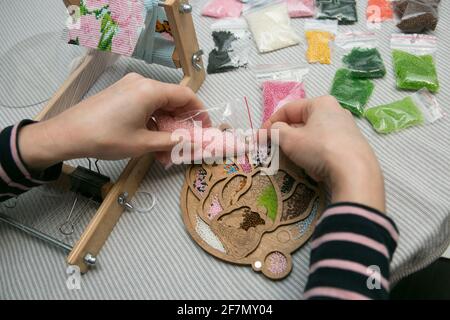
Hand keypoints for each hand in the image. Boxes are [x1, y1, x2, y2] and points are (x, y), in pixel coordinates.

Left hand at [18, 73, 208, 169]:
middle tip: (186, 144)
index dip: (200, 112)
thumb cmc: (105, 137)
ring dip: (166, 126)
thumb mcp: (142, 143)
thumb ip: (172, 141)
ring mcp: (129, 87)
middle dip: (181, 123)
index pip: (186, 96)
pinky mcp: (121, 93)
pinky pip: (145, 105)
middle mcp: (142, 83)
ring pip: (159, 105)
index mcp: (150, 90)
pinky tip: (152, 141)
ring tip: (167, 150)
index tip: (205, 129)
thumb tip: (191, 142)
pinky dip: (153, 122)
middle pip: (173, 100)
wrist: (67, 133)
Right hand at [263, 96, 384, 211]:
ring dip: (300, 144)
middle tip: (274, 147)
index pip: (288, 109)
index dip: (271, 122)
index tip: (260, 136)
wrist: (355, 172)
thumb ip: (276, 132)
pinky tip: (313, 165)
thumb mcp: (290, 140)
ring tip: (292, 158)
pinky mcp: (353, 146)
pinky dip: (315, 153)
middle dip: (286, 134)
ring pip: (314, 134)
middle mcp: (336, 111)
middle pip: (302, 121)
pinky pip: (326, 146)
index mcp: (320, 103)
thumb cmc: (319, 149)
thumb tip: (270, 131)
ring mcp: (347, 129)